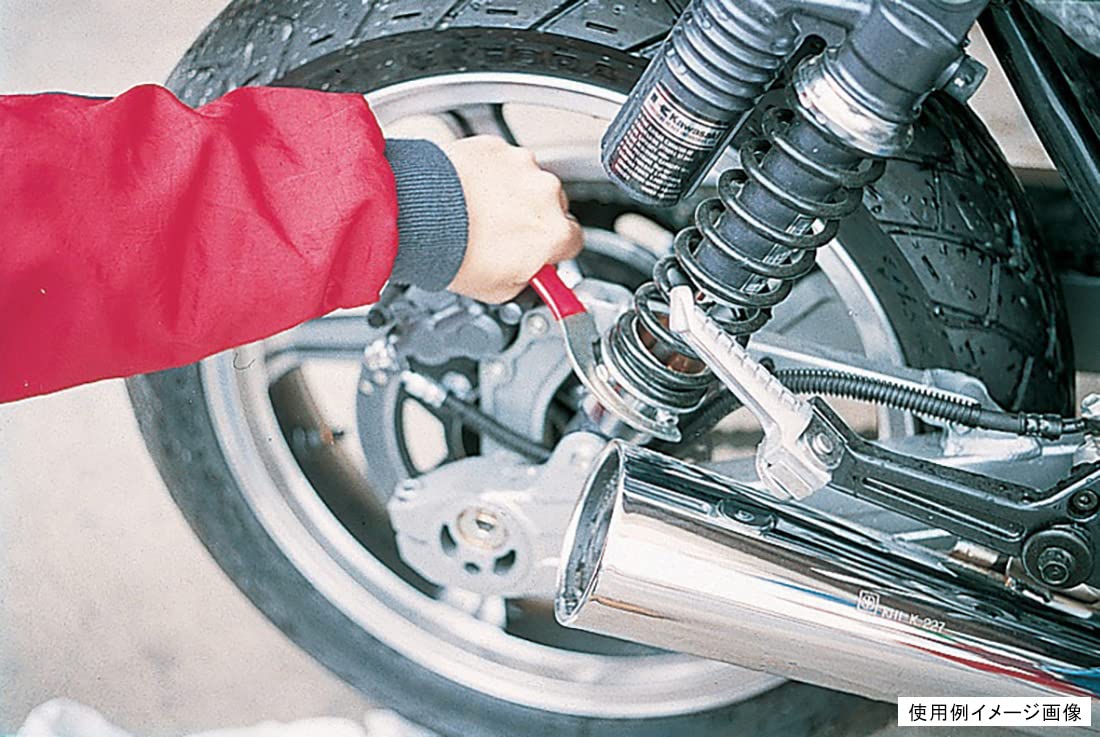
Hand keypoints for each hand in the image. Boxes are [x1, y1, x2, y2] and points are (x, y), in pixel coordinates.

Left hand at [441, 136, 582, 302]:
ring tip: (478, 215)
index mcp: (555, 232)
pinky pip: (500, 163)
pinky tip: (468, 196)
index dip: (554, 251)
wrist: (417, 215)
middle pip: (552, 208)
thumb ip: (528, 278)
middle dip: (532, 220)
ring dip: (510, 196)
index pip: (573, 242)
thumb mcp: (500, 289)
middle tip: (501, 236)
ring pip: (527, 182)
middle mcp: (545, 193)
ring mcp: (521, 166)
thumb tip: (531, 274)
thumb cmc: (453, 251)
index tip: (541, 255)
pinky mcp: (496, 148)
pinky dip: (489, 176)